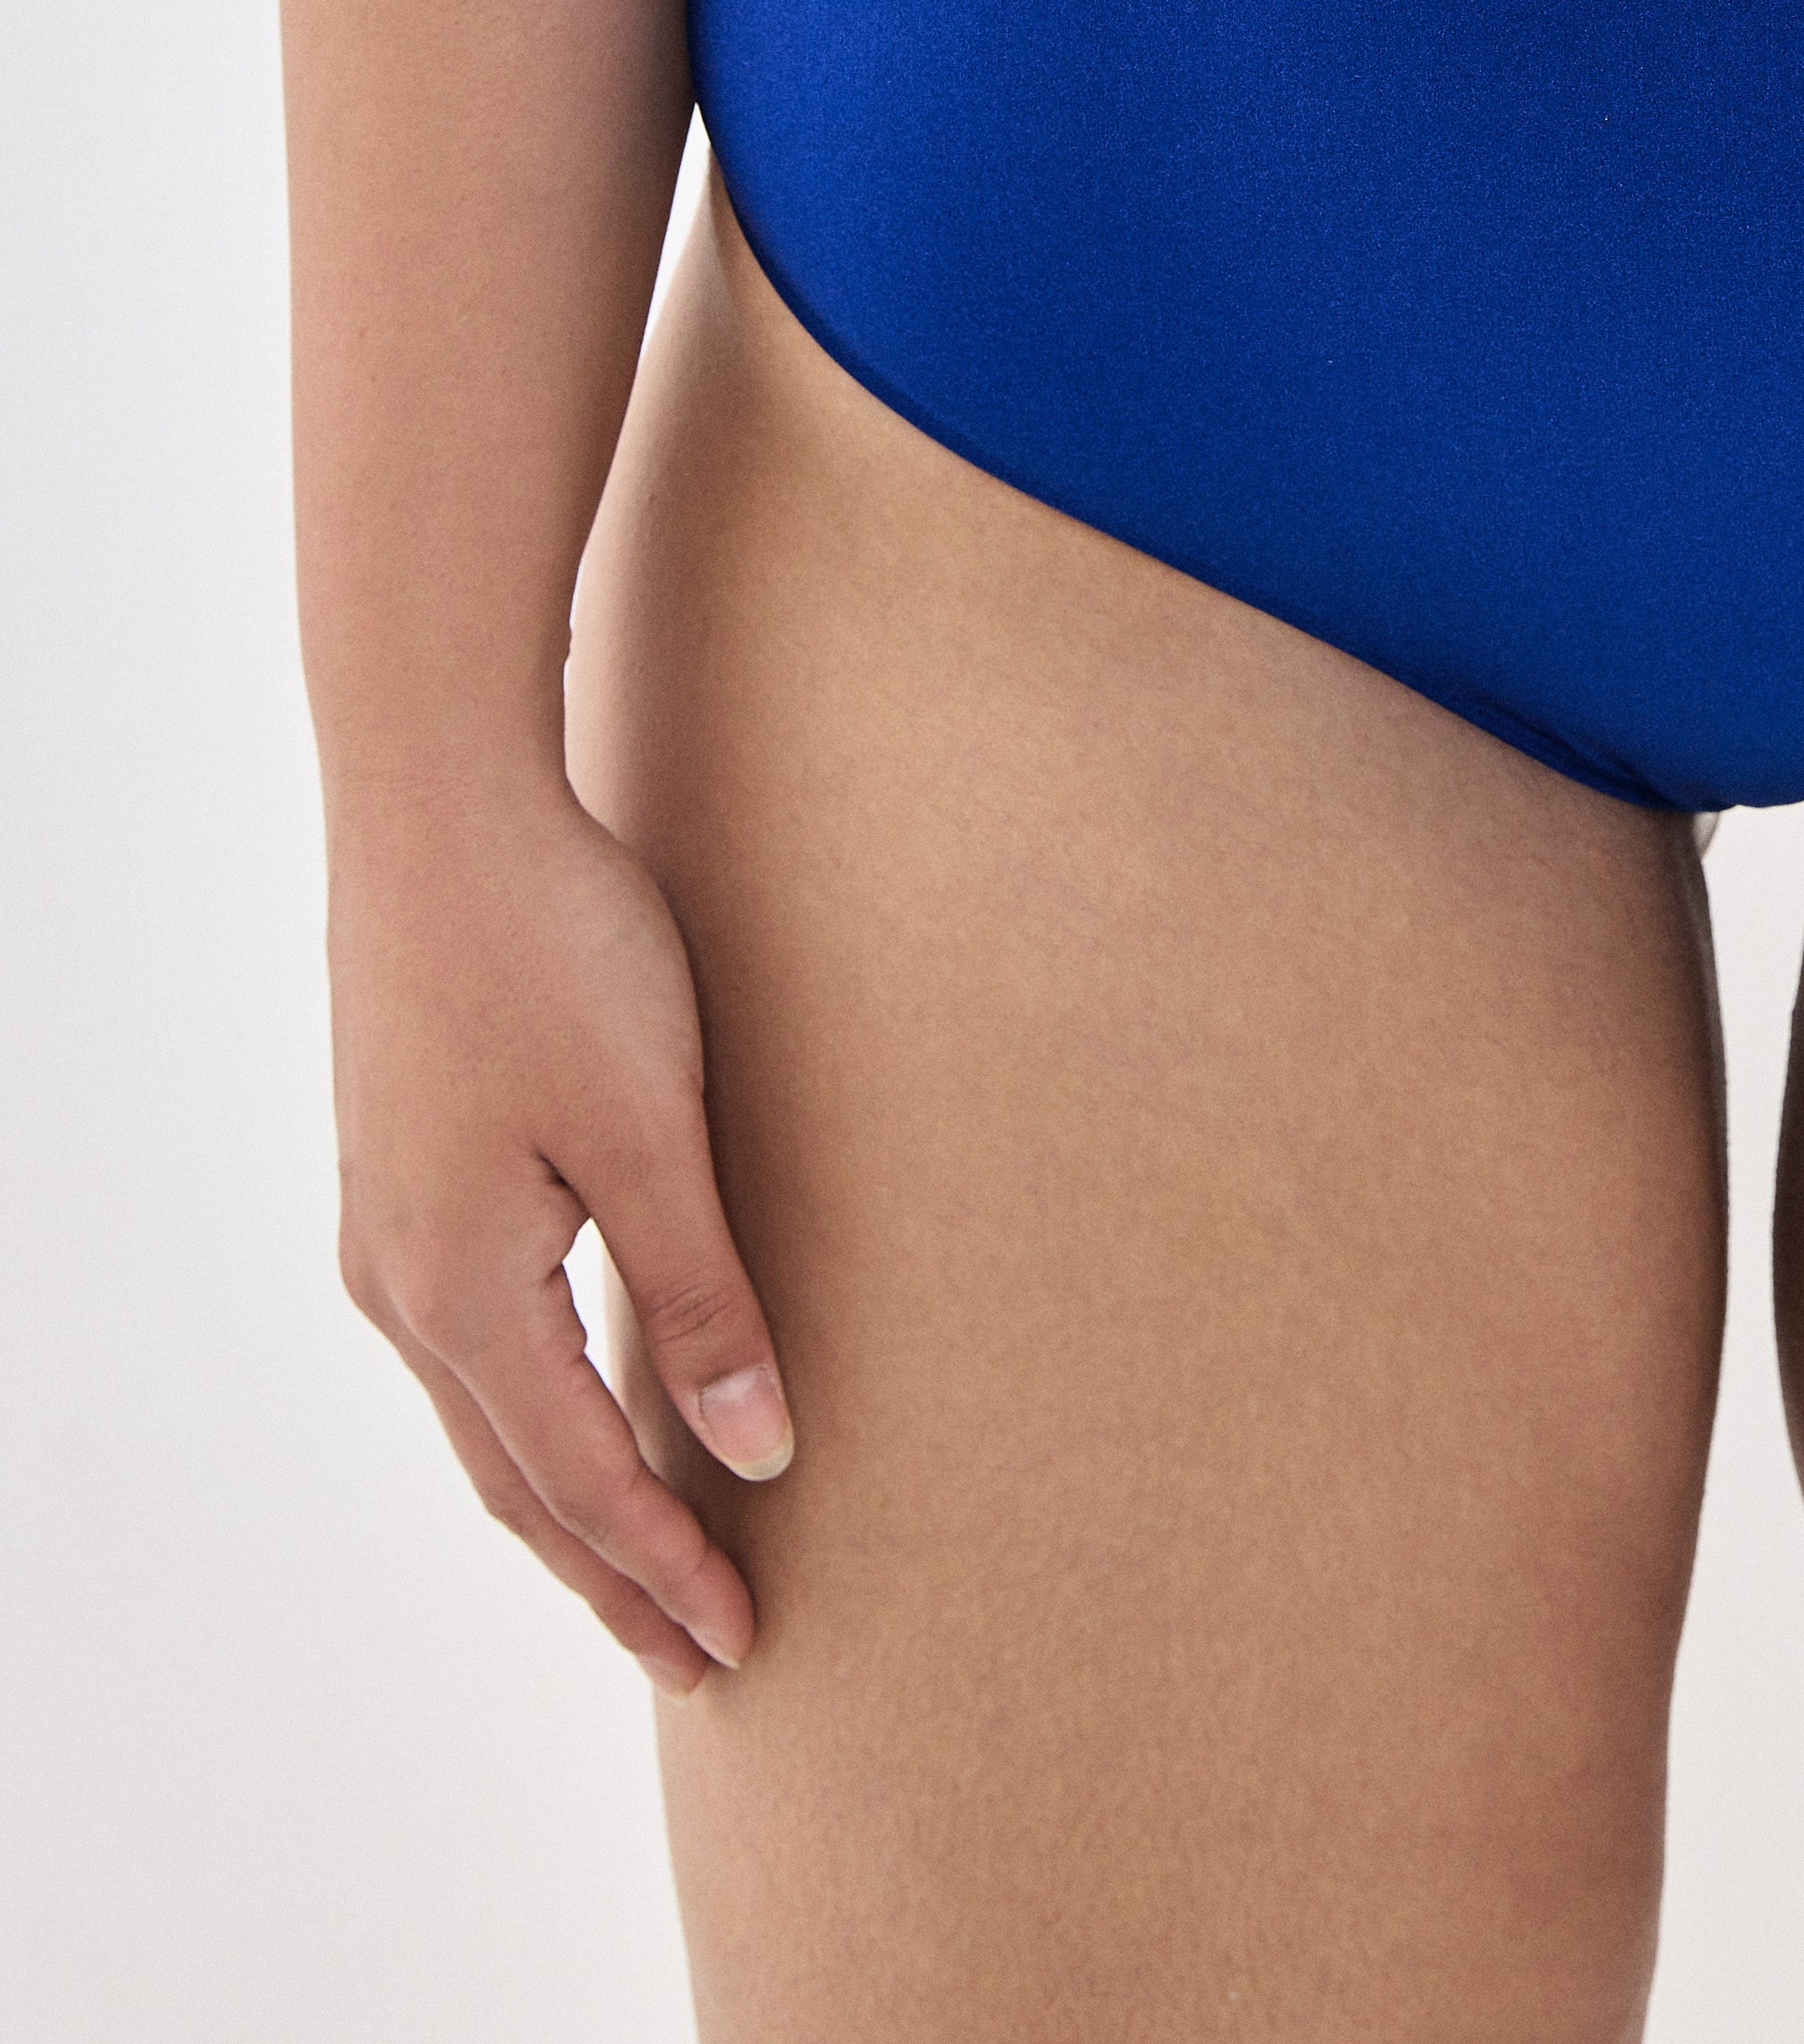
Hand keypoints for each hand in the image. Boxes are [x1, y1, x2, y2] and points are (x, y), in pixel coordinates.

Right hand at [328, 781, 790, 1694]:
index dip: (661, 1567)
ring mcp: (388, 1225)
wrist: (438, 806)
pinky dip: (527, 1411)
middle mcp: (401, 1282)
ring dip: (561, 1499)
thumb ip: (700, 1297)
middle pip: (514, 1476)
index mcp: (463, 1293)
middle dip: (606, 1572)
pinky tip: (568, 1408)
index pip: (576, 1481)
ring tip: (638, 1563)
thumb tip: (755, 1453)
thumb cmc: (556, 952)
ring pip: (483, 1413)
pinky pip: (468, 1342)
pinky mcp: (401, 1167)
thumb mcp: (651, 1131)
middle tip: (692, 1656)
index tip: (739, 1644)